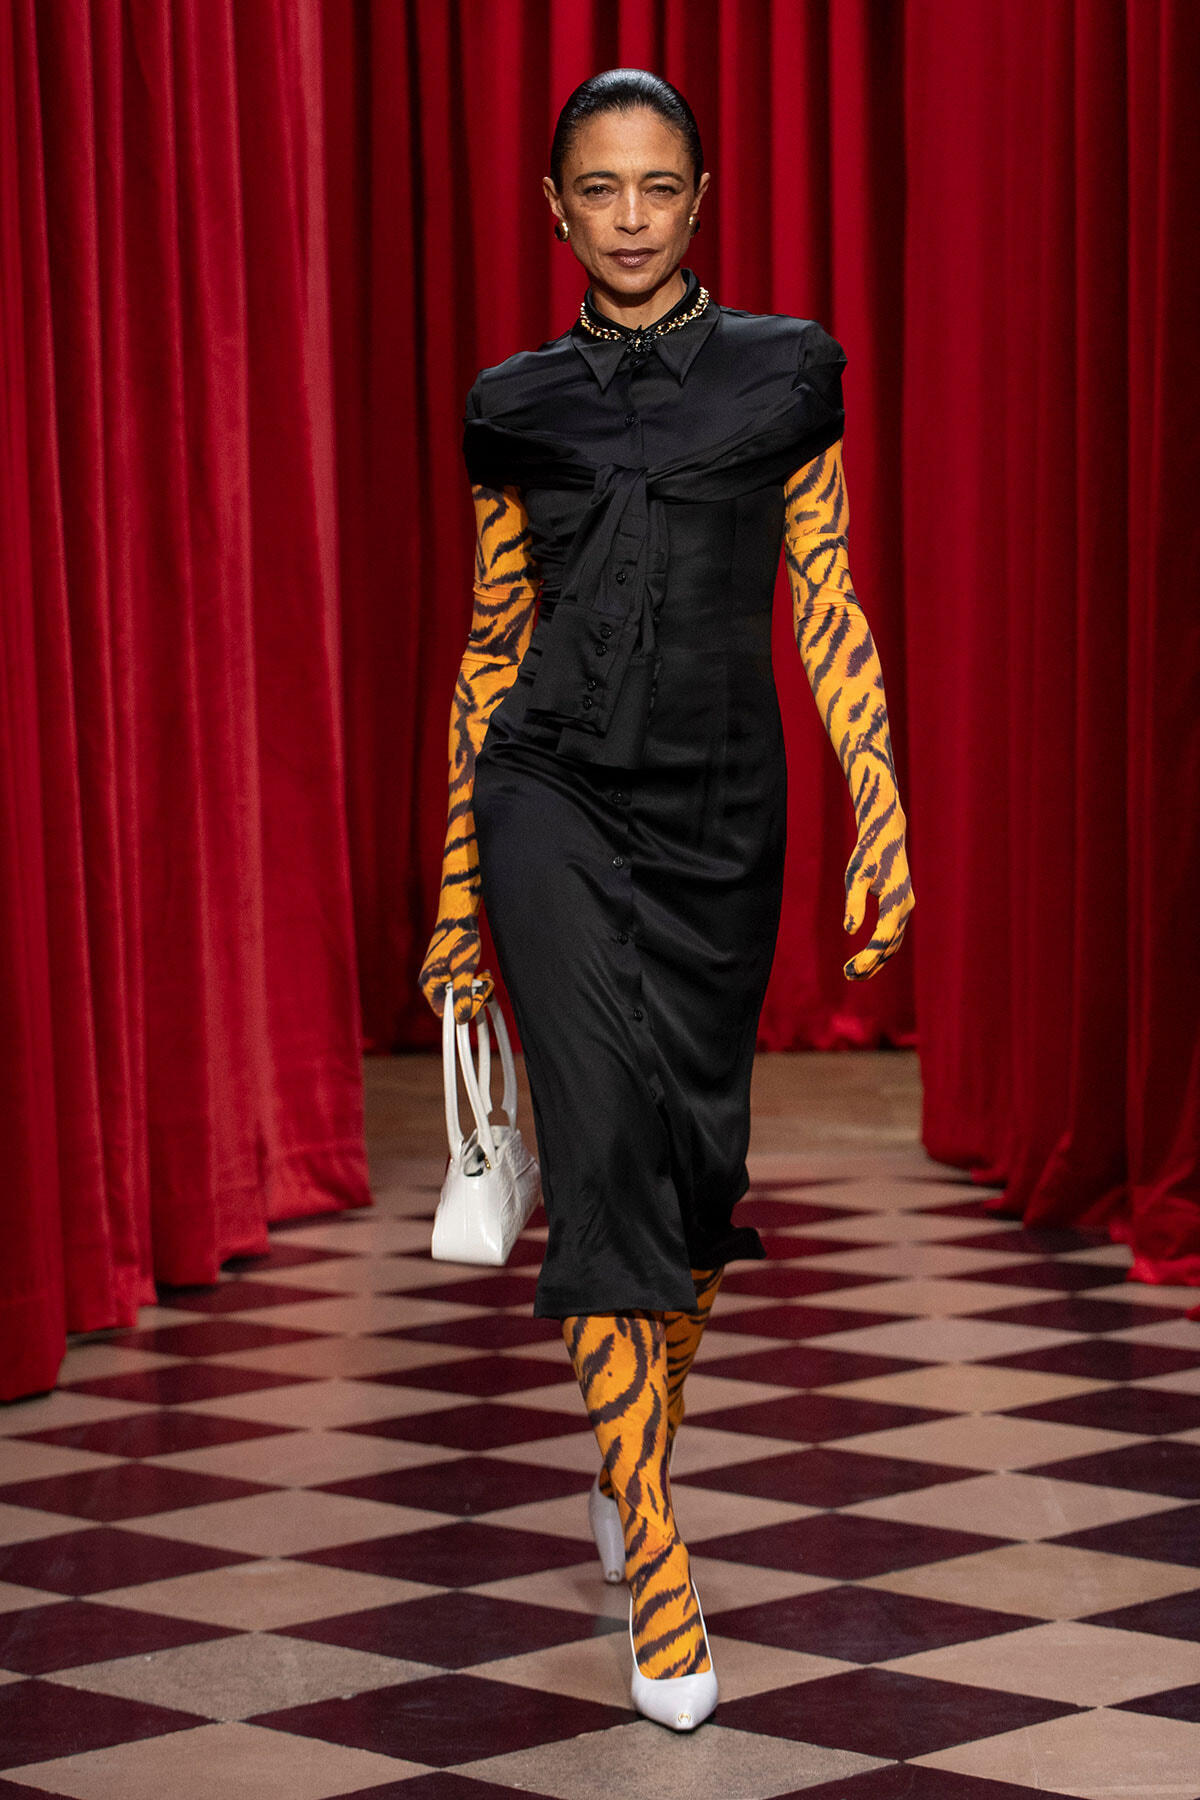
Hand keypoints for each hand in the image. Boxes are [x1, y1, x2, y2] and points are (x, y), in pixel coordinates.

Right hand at [419, 920, 493, 1020]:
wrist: (459, 917)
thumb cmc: (458, 938)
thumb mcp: (463, 969)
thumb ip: (462, 994)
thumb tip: (462, 1018)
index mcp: (429, 985)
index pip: (446, 1013)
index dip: (465, 1010)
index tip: (481, 997)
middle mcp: (431, 984)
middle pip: (454, 1005)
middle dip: (474, 997)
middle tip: (488, 984)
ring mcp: (440, 978)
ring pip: (461, 995)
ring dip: (477, 989)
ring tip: (487, 976)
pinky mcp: (448, 973)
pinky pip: (462, 986)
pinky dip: (475, 982)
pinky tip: (483, 973)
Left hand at [842, 813, 914, 979]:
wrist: (886, 836)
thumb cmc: (868, 853)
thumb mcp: (856, 875)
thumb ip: (853, 902)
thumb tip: (850, 931)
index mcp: (895, 901)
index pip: (883, 937)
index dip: (868, 956)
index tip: (852, 970)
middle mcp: (905, 907)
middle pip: (890, 946)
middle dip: (871, 964)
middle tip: (848, 976)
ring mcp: (905, 908)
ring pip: (894, 943)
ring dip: (876, 961)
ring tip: (853, 973)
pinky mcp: (901, 907)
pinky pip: (893, 935)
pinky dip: (880, 949)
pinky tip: (865, 958)